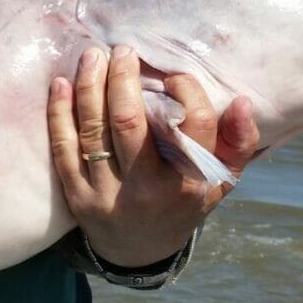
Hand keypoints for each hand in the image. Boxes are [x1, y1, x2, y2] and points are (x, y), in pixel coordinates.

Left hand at [48, 45, 259, 267]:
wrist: (139, 252)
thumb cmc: (183, 202)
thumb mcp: (219, 181)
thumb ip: (238, 143)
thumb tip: (243, 102)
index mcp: (188, 185)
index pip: (193, 127)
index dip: (187, 92)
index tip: (174, 75)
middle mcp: (147, 191)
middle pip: (129, 122)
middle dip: (122, 78)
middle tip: (122, 50)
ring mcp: (107, 195)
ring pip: (93, 131)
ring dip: (90, 86)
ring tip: (93, 56)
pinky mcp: (77, 197)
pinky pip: (63, 148)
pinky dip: (60, 112)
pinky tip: (61, 83)